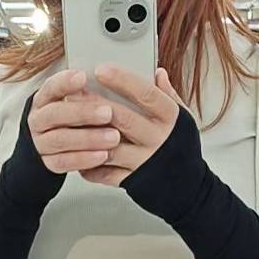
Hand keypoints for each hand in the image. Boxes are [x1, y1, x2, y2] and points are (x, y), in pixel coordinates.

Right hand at [28, 69, 120, 175]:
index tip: (83, 77)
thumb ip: (85, 93)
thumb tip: (110, 77)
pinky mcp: (48, 163)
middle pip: (55, 114)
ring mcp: (41, 142)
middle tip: (108, 112)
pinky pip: (64, 162)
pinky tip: (103, 155)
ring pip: (61, 139)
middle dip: (82, 112)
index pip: (50, 87)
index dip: (65, 82)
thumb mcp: (74, 101)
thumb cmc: (69, 120)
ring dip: (88, 138)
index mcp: (44, 100)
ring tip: (113, 137)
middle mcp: (39, 120)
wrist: (50, 148)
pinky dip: (84, 159)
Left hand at [79, 66, 181, 186]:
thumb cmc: (182, 149)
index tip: (101, 69)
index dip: (123, 80)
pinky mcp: (133, 181)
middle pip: (122, 118)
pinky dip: (88, 164)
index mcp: (171, 119)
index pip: (146, 94)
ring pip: (109, 146)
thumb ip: (168, 96)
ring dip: (87, 135)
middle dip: (95, 104)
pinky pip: (105, 173)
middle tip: (73, 93)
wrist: (189, 189)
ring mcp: (145, 161)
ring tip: (69, 122)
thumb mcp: (183, 118)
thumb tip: (157, 72)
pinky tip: (76, 152)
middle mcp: (159, 139)